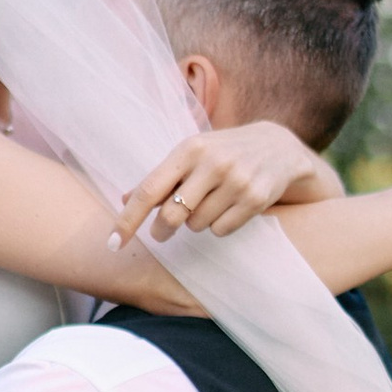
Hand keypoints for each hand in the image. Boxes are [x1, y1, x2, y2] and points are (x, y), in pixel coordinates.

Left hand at [109, 121, 336, 249]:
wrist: (278, 148)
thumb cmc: (224, 153)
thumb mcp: (191, 155)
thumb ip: (160, 178)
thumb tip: (124, 200)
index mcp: (189, 149)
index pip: (149, 190)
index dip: (128, 220)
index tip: (113, 244)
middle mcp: (212, 162)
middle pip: (172, 216)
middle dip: (163, 229)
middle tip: (163, 231)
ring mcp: (237, 180)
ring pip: (198, 226)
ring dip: (198, 223)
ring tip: (211, 204)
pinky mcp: (256, 198)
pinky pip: (222, 230)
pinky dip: (220, 226)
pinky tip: (230, 208)